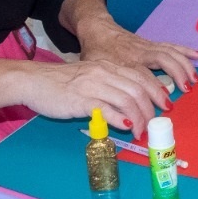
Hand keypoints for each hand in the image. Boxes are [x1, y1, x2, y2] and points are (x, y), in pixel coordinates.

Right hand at [17, 58, 174, 137]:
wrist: (32, 81)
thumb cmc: (60, 83)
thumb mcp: (90, 78)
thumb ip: (109, 88)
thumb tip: (128, 106)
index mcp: (108, 67)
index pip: (140, 77)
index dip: (157, 91)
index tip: (164, 106)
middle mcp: (104, 73)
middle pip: (138, 90)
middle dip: (150, 109)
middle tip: (153, 124)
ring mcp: (93, 86)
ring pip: (127, 100)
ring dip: (138, 118)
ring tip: (139, 132)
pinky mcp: (81, 100)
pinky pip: (107, 110)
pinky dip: (120, 120)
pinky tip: (126, 127)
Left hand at [77, 17, 197, 94]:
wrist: (97, 29)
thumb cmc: (95, 52)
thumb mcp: (94, 70)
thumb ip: (105, 87)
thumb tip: (111, 111)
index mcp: (124, 62)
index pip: (142, 78)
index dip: (155, 91)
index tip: (164, 106)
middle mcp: (139, 53)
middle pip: (162, 61)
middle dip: (175, 75)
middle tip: (186, 90)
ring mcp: (147, 46)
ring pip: (169, 52)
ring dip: (184, 65)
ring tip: (194, 79)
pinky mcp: (152, 43)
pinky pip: (171, 46)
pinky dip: (185, 50)